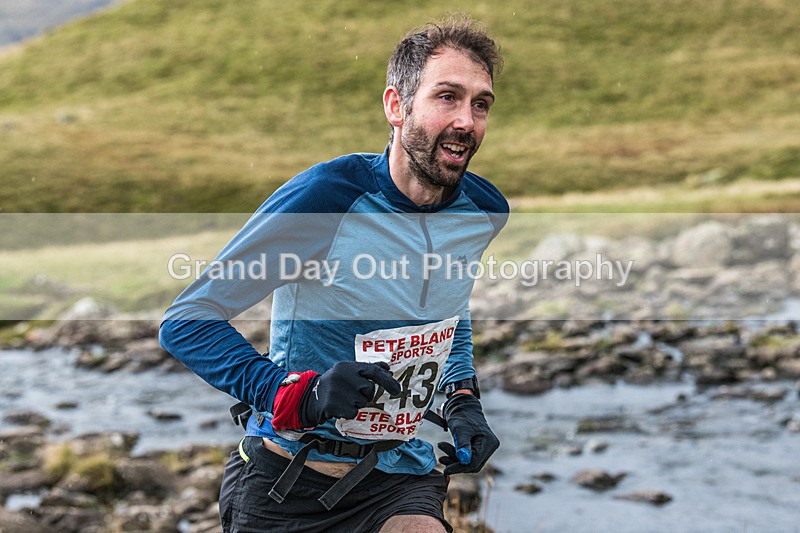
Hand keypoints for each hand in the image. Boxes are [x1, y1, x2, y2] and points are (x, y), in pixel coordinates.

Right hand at [270, 361, 400, 429]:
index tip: (397, 390)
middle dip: (365, 394)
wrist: (310, 396)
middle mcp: (341, 376)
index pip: (372, 371)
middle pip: (369, 389)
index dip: (387, 380)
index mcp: (347, 366)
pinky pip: (353, 412)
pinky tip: (340, 407)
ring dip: (356, 403)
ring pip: (361, 402)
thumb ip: (368, 369)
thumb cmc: (336, 384)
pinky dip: (349, 412)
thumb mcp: (349, 372)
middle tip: (353, 393)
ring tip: (344, 399)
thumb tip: (388, 368)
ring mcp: (336, 390)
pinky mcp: (332, 404)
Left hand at [437, 393, 498, 474]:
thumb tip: (464, 460)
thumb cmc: (461, 415)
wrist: (463, 406)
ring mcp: (487, 447)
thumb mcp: (460, 429)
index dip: (459, 467)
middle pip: (473, 464)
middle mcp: (491, 446)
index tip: (446, 469)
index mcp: (489, 441)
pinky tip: (446, 455)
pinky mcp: (481, 447)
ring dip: (455, 461)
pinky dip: (458, 458)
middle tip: (441, 459)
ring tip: (441, 457)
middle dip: (456, 464)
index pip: (474, 461)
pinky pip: (470, 458)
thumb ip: (463, 444)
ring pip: (471, 462)